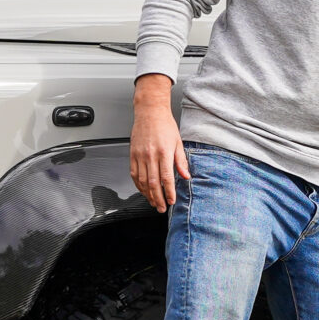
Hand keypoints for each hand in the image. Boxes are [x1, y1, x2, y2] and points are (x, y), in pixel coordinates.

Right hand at [130, 76, 190, 210]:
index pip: (166, 178)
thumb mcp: (178, 142)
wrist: (149, 112)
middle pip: (153, 183)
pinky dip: (138, 185)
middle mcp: (150, 155)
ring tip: (154, 203)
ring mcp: (140, 156)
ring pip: (142, 181)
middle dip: (158, 198)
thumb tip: (186, 176)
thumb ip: (181, 161)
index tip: (172, 201)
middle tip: (162, 208)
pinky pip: (134, 174)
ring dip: (148, 194)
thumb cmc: (165, 125)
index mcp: (164, 152)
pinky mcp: (132, 155)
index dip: (169, 192)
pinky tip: (143, 191)